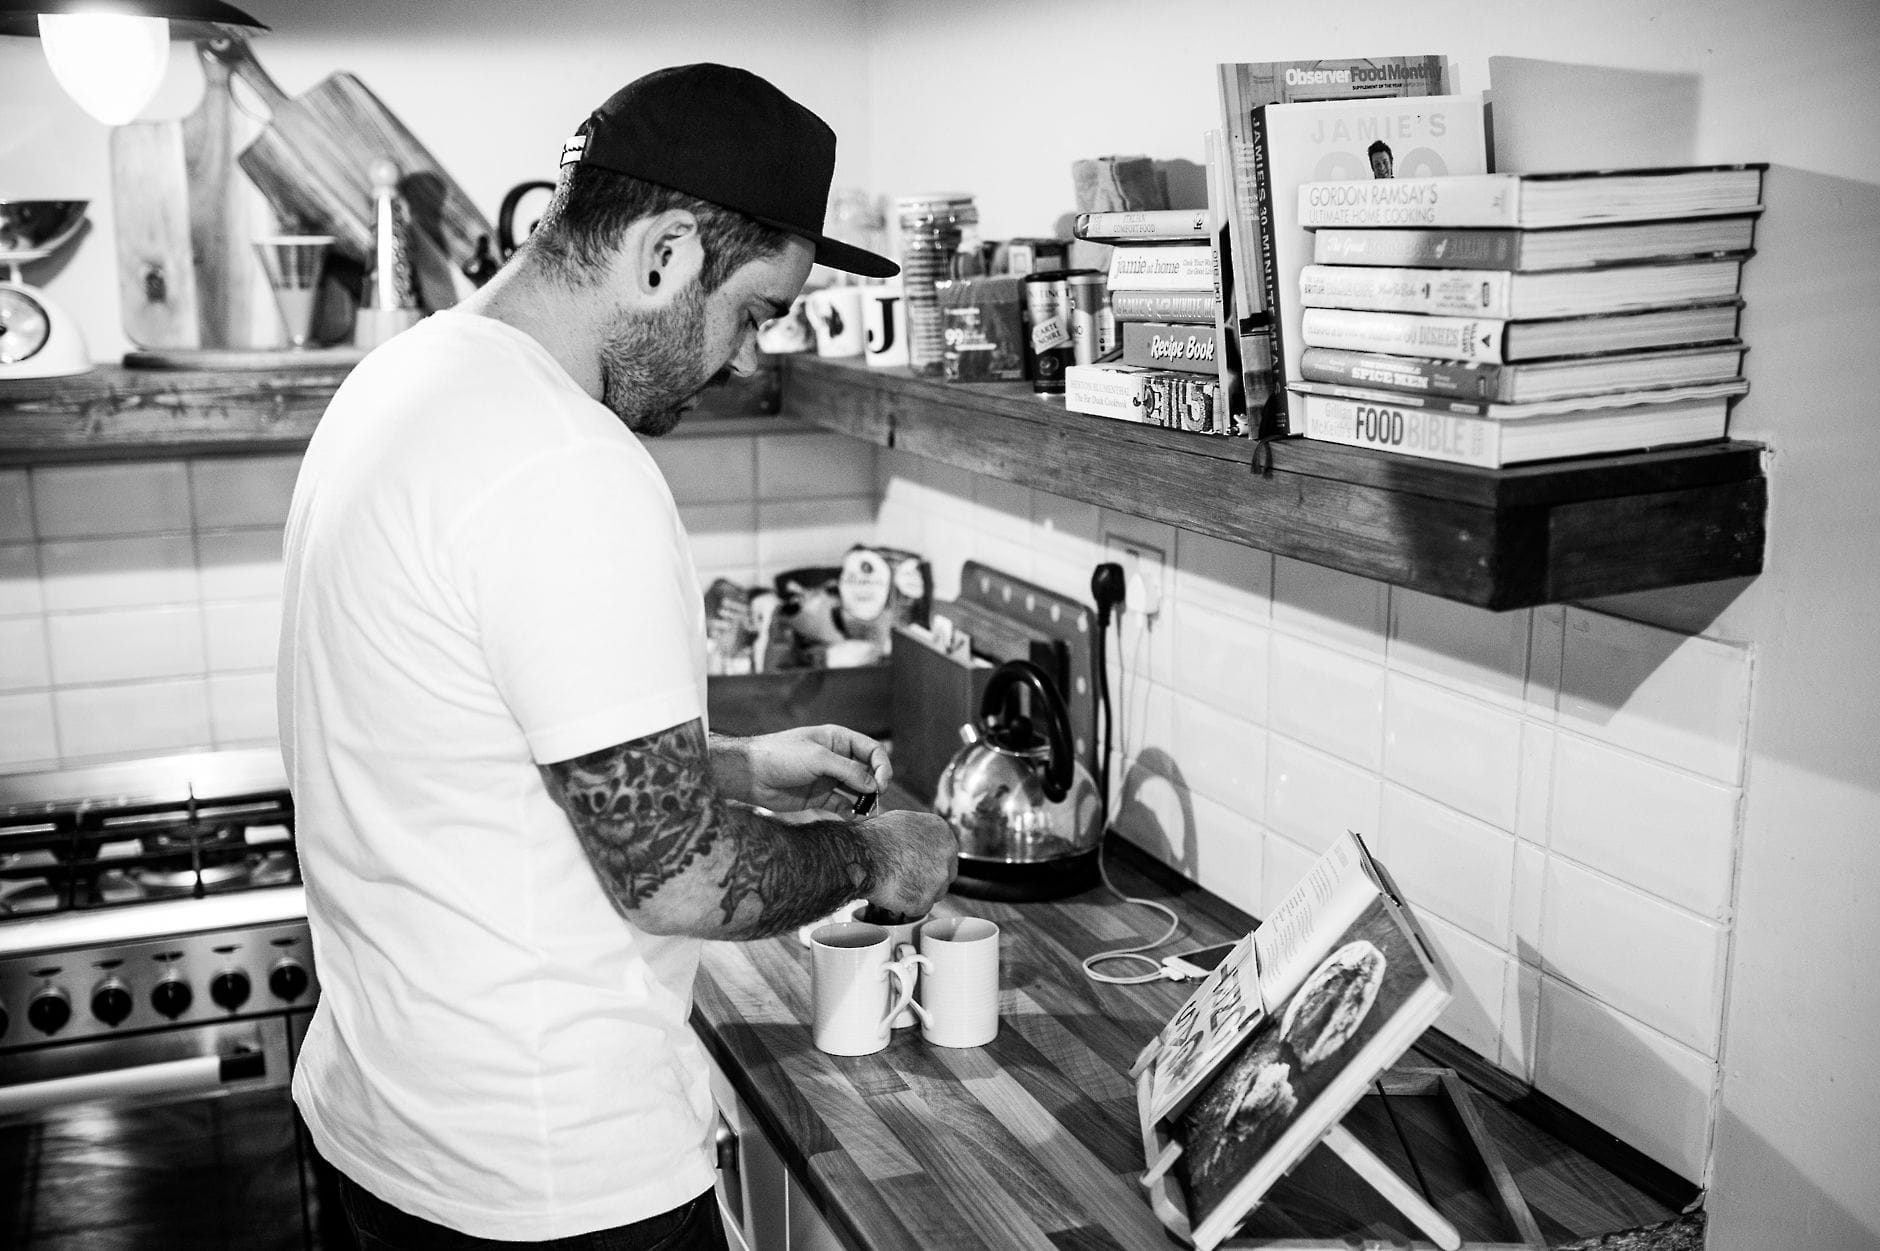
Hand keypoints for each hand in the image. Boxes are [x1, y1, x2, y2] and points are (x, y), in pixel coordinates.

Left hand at [713, 725, 890, 813]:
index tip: (882, 784)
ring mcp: (829, 779)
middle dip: (875, 785)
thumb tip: (873, 785)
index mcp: (838, 740)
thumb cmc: (781, 756)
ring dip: (865, 801)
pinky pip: (842, 806)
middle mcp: (837, 759)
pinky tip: (851, 818)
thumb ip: (848, 770)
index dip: (882, 766)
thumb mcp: (818, 758)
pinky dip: (850, 812)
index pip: (872, 750)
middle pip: (868, 771)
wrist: (750, 775)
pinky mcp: (819, 798)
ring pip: (857, 791)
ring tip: (866, 812)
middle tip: (875, 799)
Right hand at [858, 810, 957, 917]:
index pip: (947, 854)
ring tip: (896, 884)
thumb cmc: (875, 838)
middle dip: (929, 880)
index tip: (921, 866)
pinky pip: (918, 907)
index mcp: (942, 833)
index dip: (932, 862)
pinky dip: (906, 904)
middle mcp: (946, 855)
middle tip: (909, 879)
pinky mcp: (925, 900)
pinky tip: (892, 893)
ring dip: (918, 893)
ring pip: (933, 893)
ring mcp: (937, 879)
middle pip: (945, 875)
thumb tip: (917, 842)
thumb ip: (920, 834)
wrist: (862, 856)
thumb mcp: (903, 822)